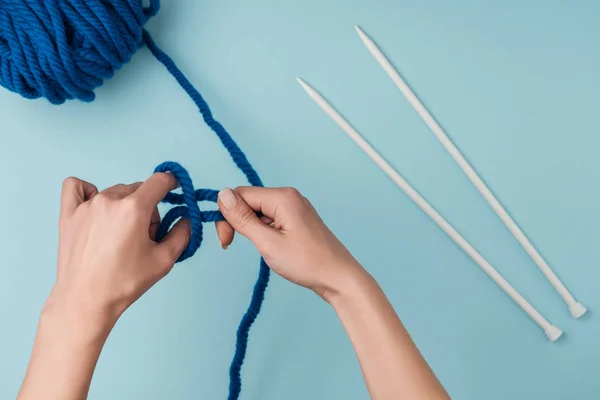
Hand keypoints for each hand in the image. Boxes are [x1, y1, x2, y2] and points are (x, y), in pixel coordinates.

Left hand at [50, 173, 189, 321]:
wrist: (85, 301)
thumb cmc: (124, 283)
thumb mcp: (164, 261)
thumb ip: (182, 234)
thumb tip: (187, 219)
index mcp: (134, 209)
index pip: (160, 180)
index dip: (172, 184)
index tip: (175, 192)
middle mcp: (109, 200)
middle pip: (139, 190)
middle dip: (147, 209)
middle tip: (144, 238)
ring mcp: (86, 206)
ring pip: (115, 193)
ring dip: (124, 207)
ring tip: (120, 236)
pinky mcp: (68, 214)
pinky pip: (77, 187)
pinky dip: (88, 192)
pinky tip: (96, 209)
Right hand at [215, 187, 363, 299]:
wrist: (338, 277)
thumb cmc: (306, 262)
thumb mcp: (267, 242)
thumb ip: (243, 218)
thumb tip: (222, 195)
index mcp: (282, 197)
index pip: (240, 194)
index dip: (227, 215)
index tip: (226, 240)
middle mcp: (289, 196)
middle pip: (249, 201)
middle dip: (237, 221)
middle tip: (231, 245)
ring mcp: (295, 207)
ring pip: (258, 211)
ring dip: (250, 228)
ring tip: (261, 249)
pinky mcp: (297, 219)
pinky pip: (271, 218)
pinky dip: (263, 231)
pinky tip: (270, 247)